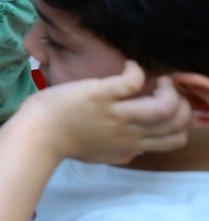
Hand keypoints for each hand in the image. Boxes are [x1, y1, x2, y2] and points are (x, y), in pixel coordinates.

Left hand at [18, 61, 192, 165]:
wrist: (37, 136)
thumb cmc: (65, 142)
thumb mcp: (103, 154)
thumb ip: (123, 150)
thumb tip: (138, 146)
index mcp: (131, 146)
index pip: (175, 139)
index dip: (181, 122)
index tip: (170, 107)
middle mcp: (129, 133)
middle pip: (176, 123)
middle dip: (181, 103)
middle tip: (166, 89)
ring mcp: (115, 114)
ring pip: (164, 107)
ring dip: (168, 89)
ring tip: (158, 79)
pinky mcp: (99, 95)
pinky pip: (132, 82)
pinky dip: (136, 70)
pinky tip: (129, 66)